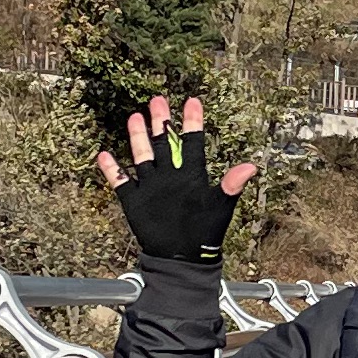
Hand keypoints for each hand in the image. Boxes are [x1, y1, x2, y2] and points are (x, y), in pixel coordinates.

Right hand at [94, 90, 255, 266]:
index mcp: (192, 174)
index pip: (192, 142)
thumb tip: (252, 167)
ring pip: (143, 156)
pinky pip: (121, 181)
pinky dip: (112, 170)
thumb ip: (232, 185)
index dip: (192, 122)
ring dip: (138, 138)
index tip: (192, 100)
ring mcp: (152, 187)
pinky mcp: (136, 201)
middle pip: (163, 142)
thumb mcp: (220, 207)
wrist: (182, 258)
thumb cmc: (205, 234)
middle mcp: (170, 176)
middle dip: (161, 121)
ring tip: (135, 117)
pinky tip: (105, 155)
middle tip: (157, 99)